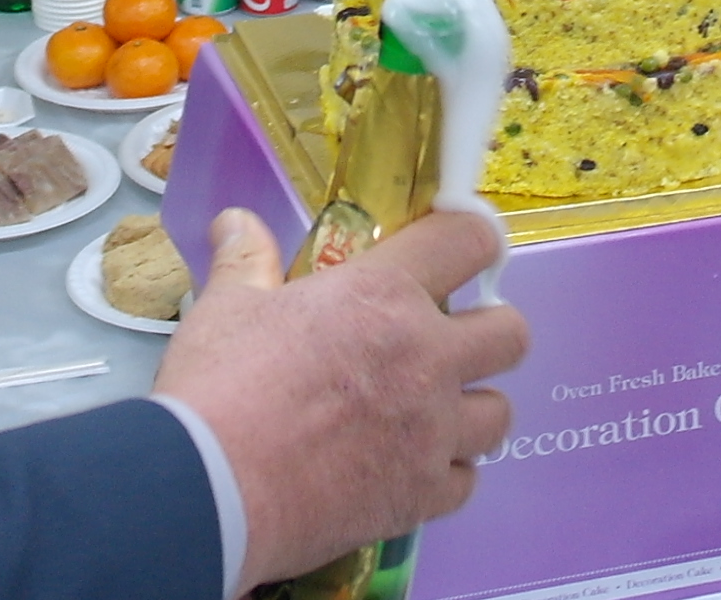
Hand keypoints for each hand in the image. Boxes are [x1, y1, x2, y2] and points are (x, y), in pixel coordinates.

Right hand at [156, 207, 529, 588]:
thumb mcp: (226, 308)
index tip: (463, 247)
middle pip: (511, 332)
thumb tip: (237, 225)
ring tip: (431, 412)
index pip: (468, 240)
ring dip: (470, 409)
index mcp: (384, 294)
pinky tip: (409, 469)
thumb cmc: (219, 391)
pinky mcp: (422, 494)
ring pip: (499, 413)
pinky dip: (445, 475)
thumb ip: (246, 260)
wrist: (209, 492)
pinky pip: (467, 481)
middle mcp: (426, 357)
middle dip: (488, 332)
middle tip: (447, 341)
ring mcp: (432, 430)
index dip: (473, 238)